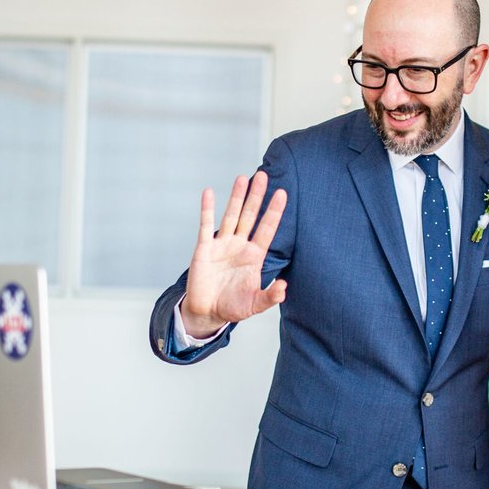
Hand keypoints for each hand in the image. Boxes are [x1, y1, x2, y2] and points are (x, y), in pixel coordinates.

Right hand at [179, 171, 288, 337]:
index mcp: (254, 256)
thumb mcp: (254, 305)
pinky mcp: (204, 248)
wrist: (207, 313)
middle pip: (250, 216)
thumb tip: (284, 287)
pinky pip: (206, 225)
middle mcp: (239, 246)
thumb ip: (269, 296)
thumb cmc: (232, 307)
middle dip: (257, 196)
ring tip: (243, 177)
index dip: (274, 212)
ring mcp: (222, 245)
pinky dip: (207, 209)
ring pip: (231, 215)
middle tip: (264, 175)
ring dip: (237, 197)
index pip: (266, 229)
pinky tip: (209, 192)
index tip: (282, 194)